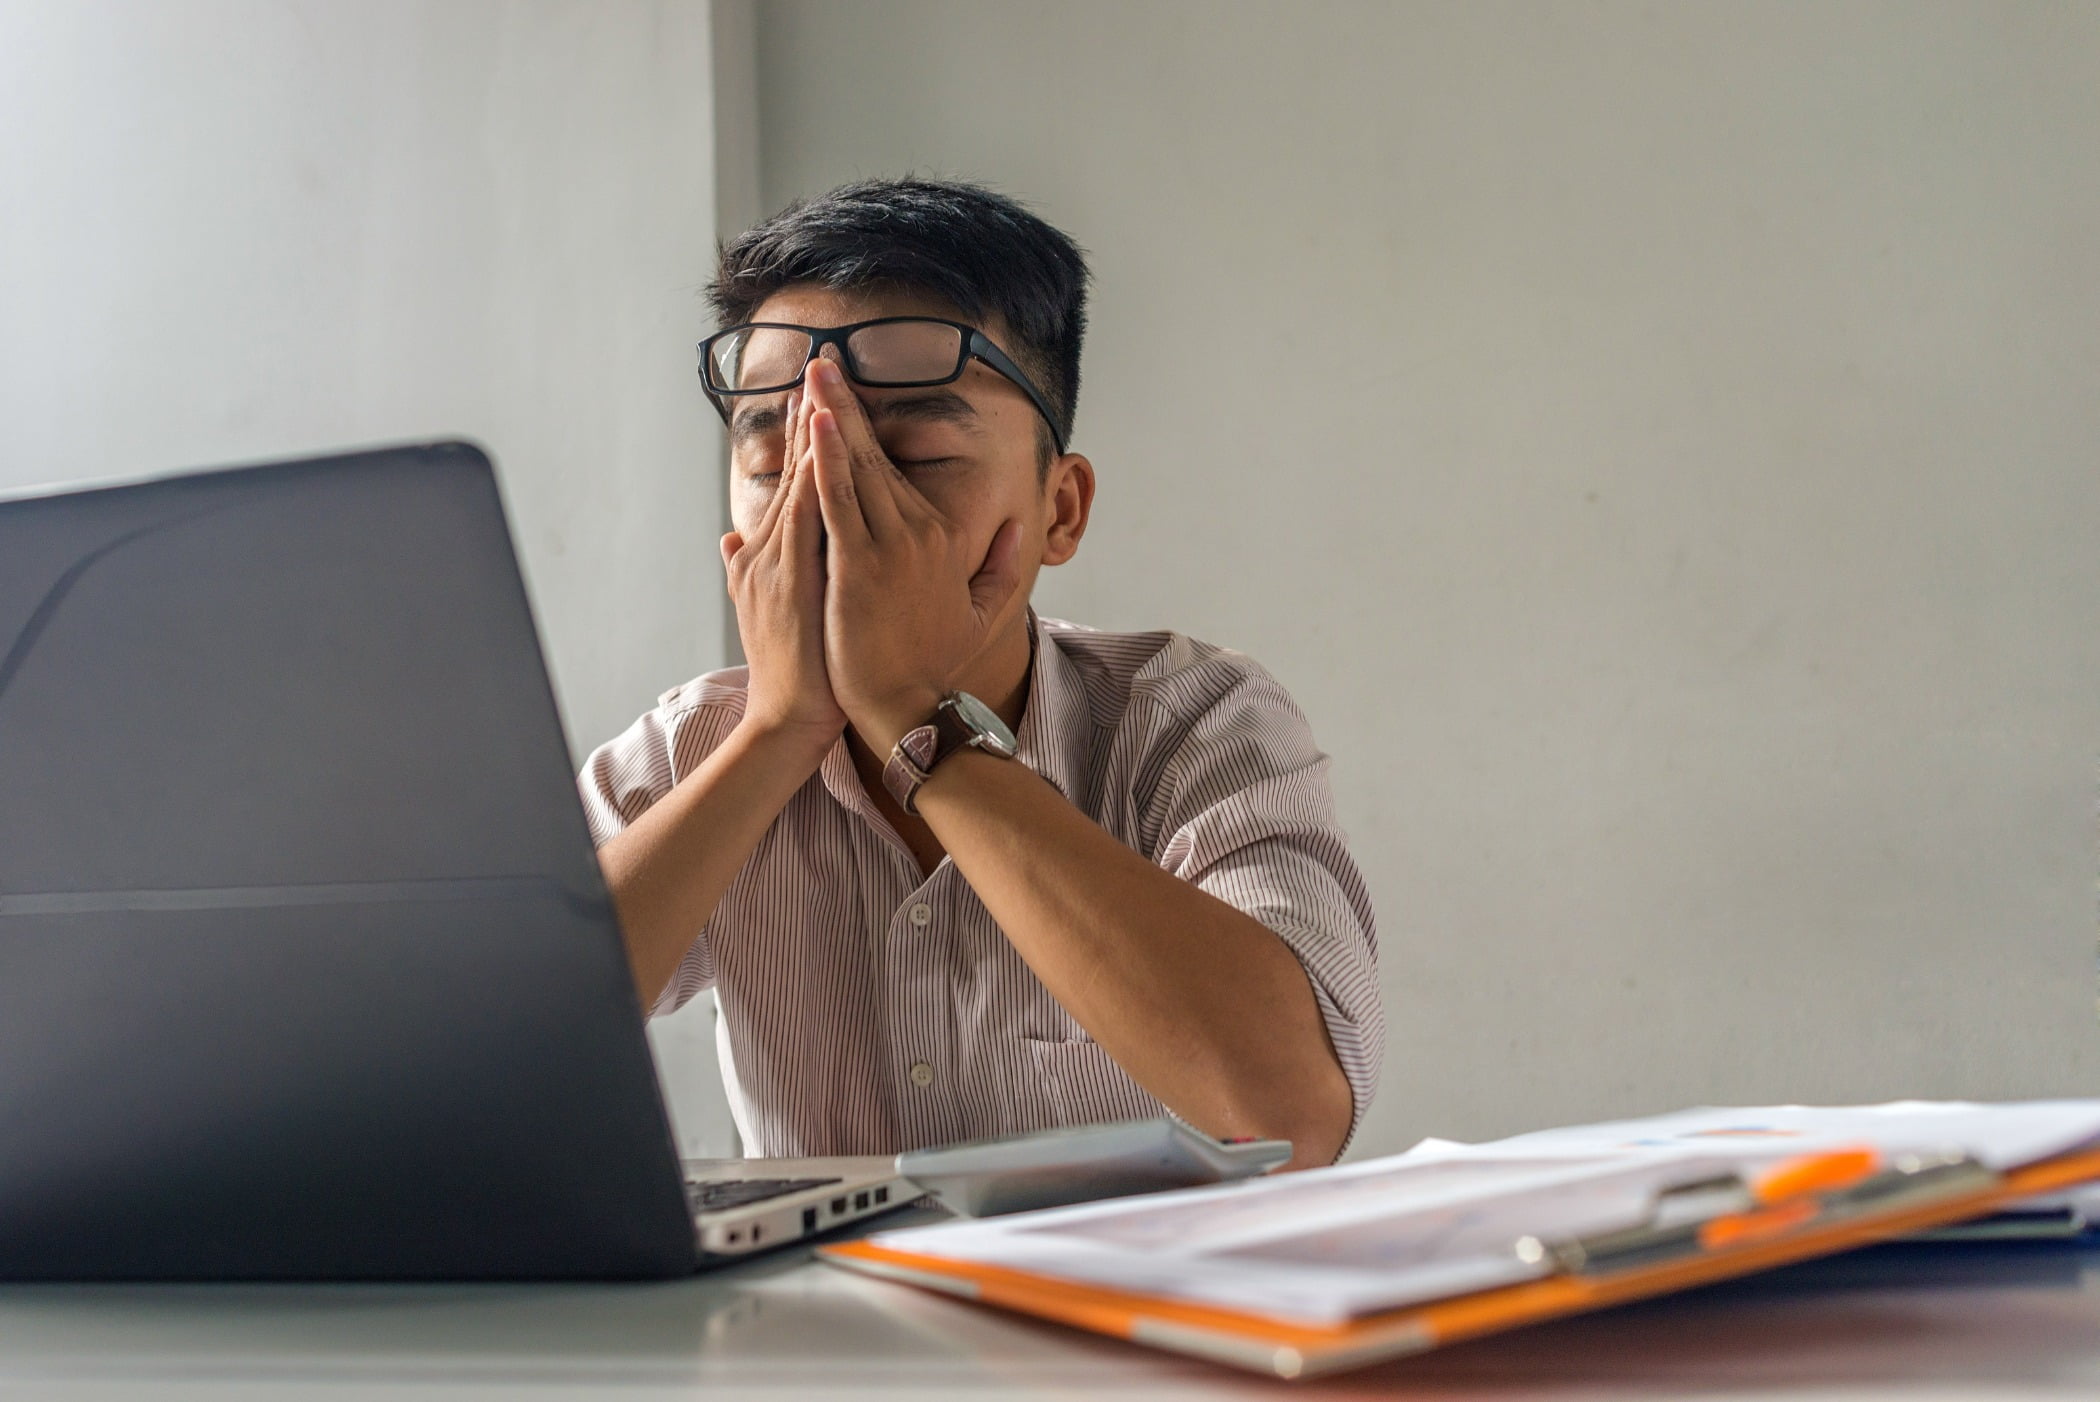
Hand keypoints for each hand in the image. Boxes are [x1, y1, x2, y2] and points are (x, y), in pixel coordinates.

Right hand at [719, 388, 846, 755]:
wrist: (790, 718)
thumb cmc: (793, 671)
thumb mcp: (762, 612)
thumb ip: (742, 571)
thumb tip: (726, 538)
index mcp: (772, 554)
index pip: (795, 483)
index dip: (805, 436)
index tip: (818, 392)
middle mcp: (770, 550)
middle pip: (796, 470)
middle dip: (809, 414)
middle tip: (823, 361)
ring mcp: (780, 563)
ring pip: (800, 482)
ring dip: (810, 431)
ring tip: (821, 382)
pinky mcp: (794, 580)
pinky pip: (808, 515)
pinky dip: (812, 473)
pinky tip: (821, 440)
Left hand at [803, 358, 1024, 750]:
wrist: (908, 705)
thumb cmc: (933, 662)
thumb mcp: (980, 613)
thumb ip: (999, 568)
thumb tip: (1017, 531)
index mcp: (936, 537)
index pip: (892, 470)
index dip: (865, 429)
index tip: (843, 393)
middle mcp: (916, 533)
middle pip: (873, 455)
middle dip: (845, 403)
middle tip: (821, 360)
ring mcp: (888, 547)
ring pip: (855, 468)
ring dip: (834, 416)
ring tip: (815, 374)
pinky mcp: (859, 567)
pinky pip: (839, 501)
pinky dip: (829, 459)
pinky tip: (819, 425)